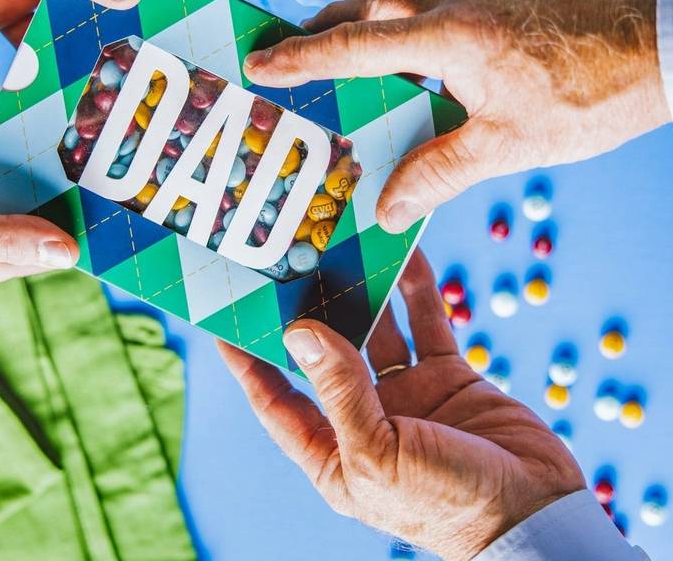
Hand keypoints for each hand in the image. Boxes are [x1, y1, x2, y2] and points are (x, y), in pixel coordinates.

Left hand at [218, 250, 585, 560]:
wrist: (536, 518)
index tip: (226, 319)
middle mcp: (364, 418)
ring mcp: (407, 394)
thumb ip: (340, 390)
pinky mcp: (448, 376)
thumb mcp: (378, 452)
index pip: (276, 401)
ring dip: (365, 291)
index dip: (248, 363)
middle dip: (310, 310)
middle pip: (326, 354)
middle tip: (292, 261)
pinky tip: (407, 254)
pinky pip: (428, 322)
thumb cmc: (446, 506)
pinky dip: (417, 289)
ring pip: (377, 329)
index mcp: (334, 451)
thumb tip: (299, 332)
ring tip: (347, 245)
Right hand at [242, 0, 669, 231]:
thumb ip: (439, 173)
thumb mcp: (508, 145)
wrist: (664, 44)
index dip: (300, 57)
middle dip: (322, 29)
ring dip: (361, 30)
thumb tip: (387, 212)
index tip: (258, 61)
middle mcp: (455, 5)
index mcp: (449, 36)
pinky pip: (431, 15)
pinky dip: (402, 38)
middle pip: (367, 9)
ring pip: (398, 6)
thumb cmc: (591, 95)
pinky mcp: (497, 4)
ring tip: (337, 63)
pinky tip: (407, 70)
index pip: (353, 45)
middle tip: (288, 53)